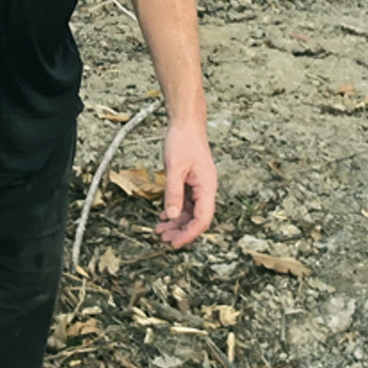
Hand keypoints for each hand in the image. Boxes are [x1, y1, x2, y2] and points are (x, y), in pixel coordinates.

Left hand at [156, 118, 215, 248]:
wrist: (186, 123)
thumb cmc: (183, 141)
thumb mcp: (174, 168)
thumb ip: (173, 193)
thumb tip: (172, 216)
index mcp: (207, 187)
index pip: (202, 219)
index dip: (189, 234)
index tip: (175, 243)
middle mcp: (206, 189)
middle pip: (197, 219)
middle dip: (181, 231)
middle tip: (164, 240)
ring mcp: (199, 186)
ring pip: (190, 212)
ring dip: (176, 223)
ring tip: (160, 231)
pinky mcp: (192, 182)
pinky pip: (185, 202)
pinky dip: (175, 211)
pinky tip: (164, 217)